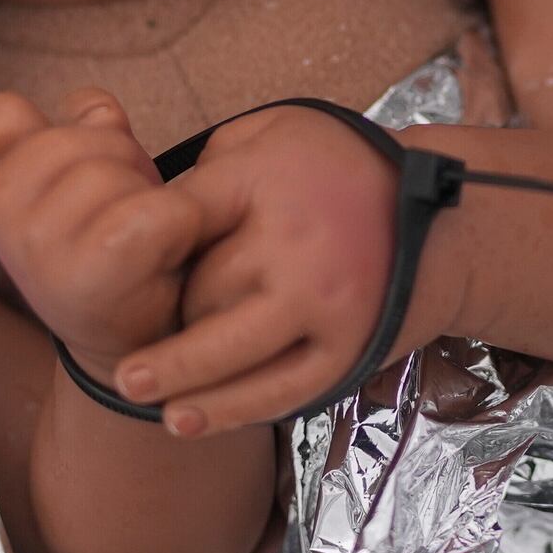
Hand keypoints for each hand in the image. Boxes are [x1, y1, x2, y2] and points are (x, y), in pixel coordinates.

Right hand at [0, 89, 202, 376]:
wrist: (133, 348)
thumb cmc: (106, 246)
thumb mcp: (71, 183)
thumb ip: (72, 131)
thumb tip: (94, 110)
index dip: (19, 125)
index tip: (47, 160)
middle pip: (67, 136)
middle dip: (111, 156)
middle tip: (119, 206)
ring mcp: (43, 247)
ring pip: (113, 168)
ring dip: (147, 191)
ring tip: (142, 232)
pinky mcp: (100, 271)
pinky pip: (158, 210)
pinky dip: (182, 222)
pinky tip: (169, 250)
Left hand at [107, 105, 411, 435]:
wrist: (444, 220)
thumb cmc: (339, 170)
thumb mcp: (273, 134)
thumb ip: (213, 167)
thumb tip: (147, 210)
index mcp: (270, 183)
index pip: (181, 218)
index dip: (140, 242)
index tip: (109, 258)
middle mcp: (295, 248)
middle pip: (201, 294)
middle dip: (166, 311)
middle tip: (133, 322)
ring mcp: (323, 307)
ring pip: (232, 355)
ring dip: (178, 378)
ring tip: (132, 387)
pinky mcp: (347, 352)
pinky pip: (279, 391)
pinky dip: (229, 410)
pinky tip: (186, 419)